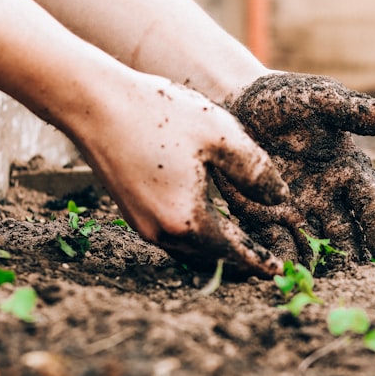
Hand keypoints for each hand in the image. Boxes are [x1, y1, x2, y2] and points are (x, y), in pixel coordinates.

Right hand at [75, 73, 287, 277]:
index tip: (279, 272)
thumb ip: (256, 171)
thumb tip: (280, 199)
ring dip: (217, 253)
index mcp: (188, 220)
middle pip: (211, 259)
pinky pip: (173, 238)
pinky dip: (197, 239)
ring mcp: (143, 225)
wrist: (94, 103)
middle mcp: (162, 232)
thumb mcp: (221, 135)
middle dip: (240, 263)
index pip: (234, 252)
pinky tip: (209, 225)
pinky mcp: (132, 213)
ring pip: (190, 252)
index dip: (259, 262)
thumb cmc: (159, 113)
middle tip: (266, 264)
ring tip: (242, 248)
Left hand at [214, 73, 374, 265]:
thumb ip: (358, 111)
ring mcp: (296, 210)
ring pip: (314, 244)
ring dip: (319, 265)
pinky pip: (277, 243)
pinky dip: (282, 259)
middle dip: (351, 256)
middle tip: (355, 279)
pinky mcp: (265, 217)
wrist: (235, 103)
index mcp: (347, 170)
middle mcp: (326, 196)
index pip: (369, 202)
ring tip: (321, 285)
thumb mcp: (320, 99)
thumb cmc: (284, 98)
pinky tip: (284, 274)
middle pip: (345, 233)